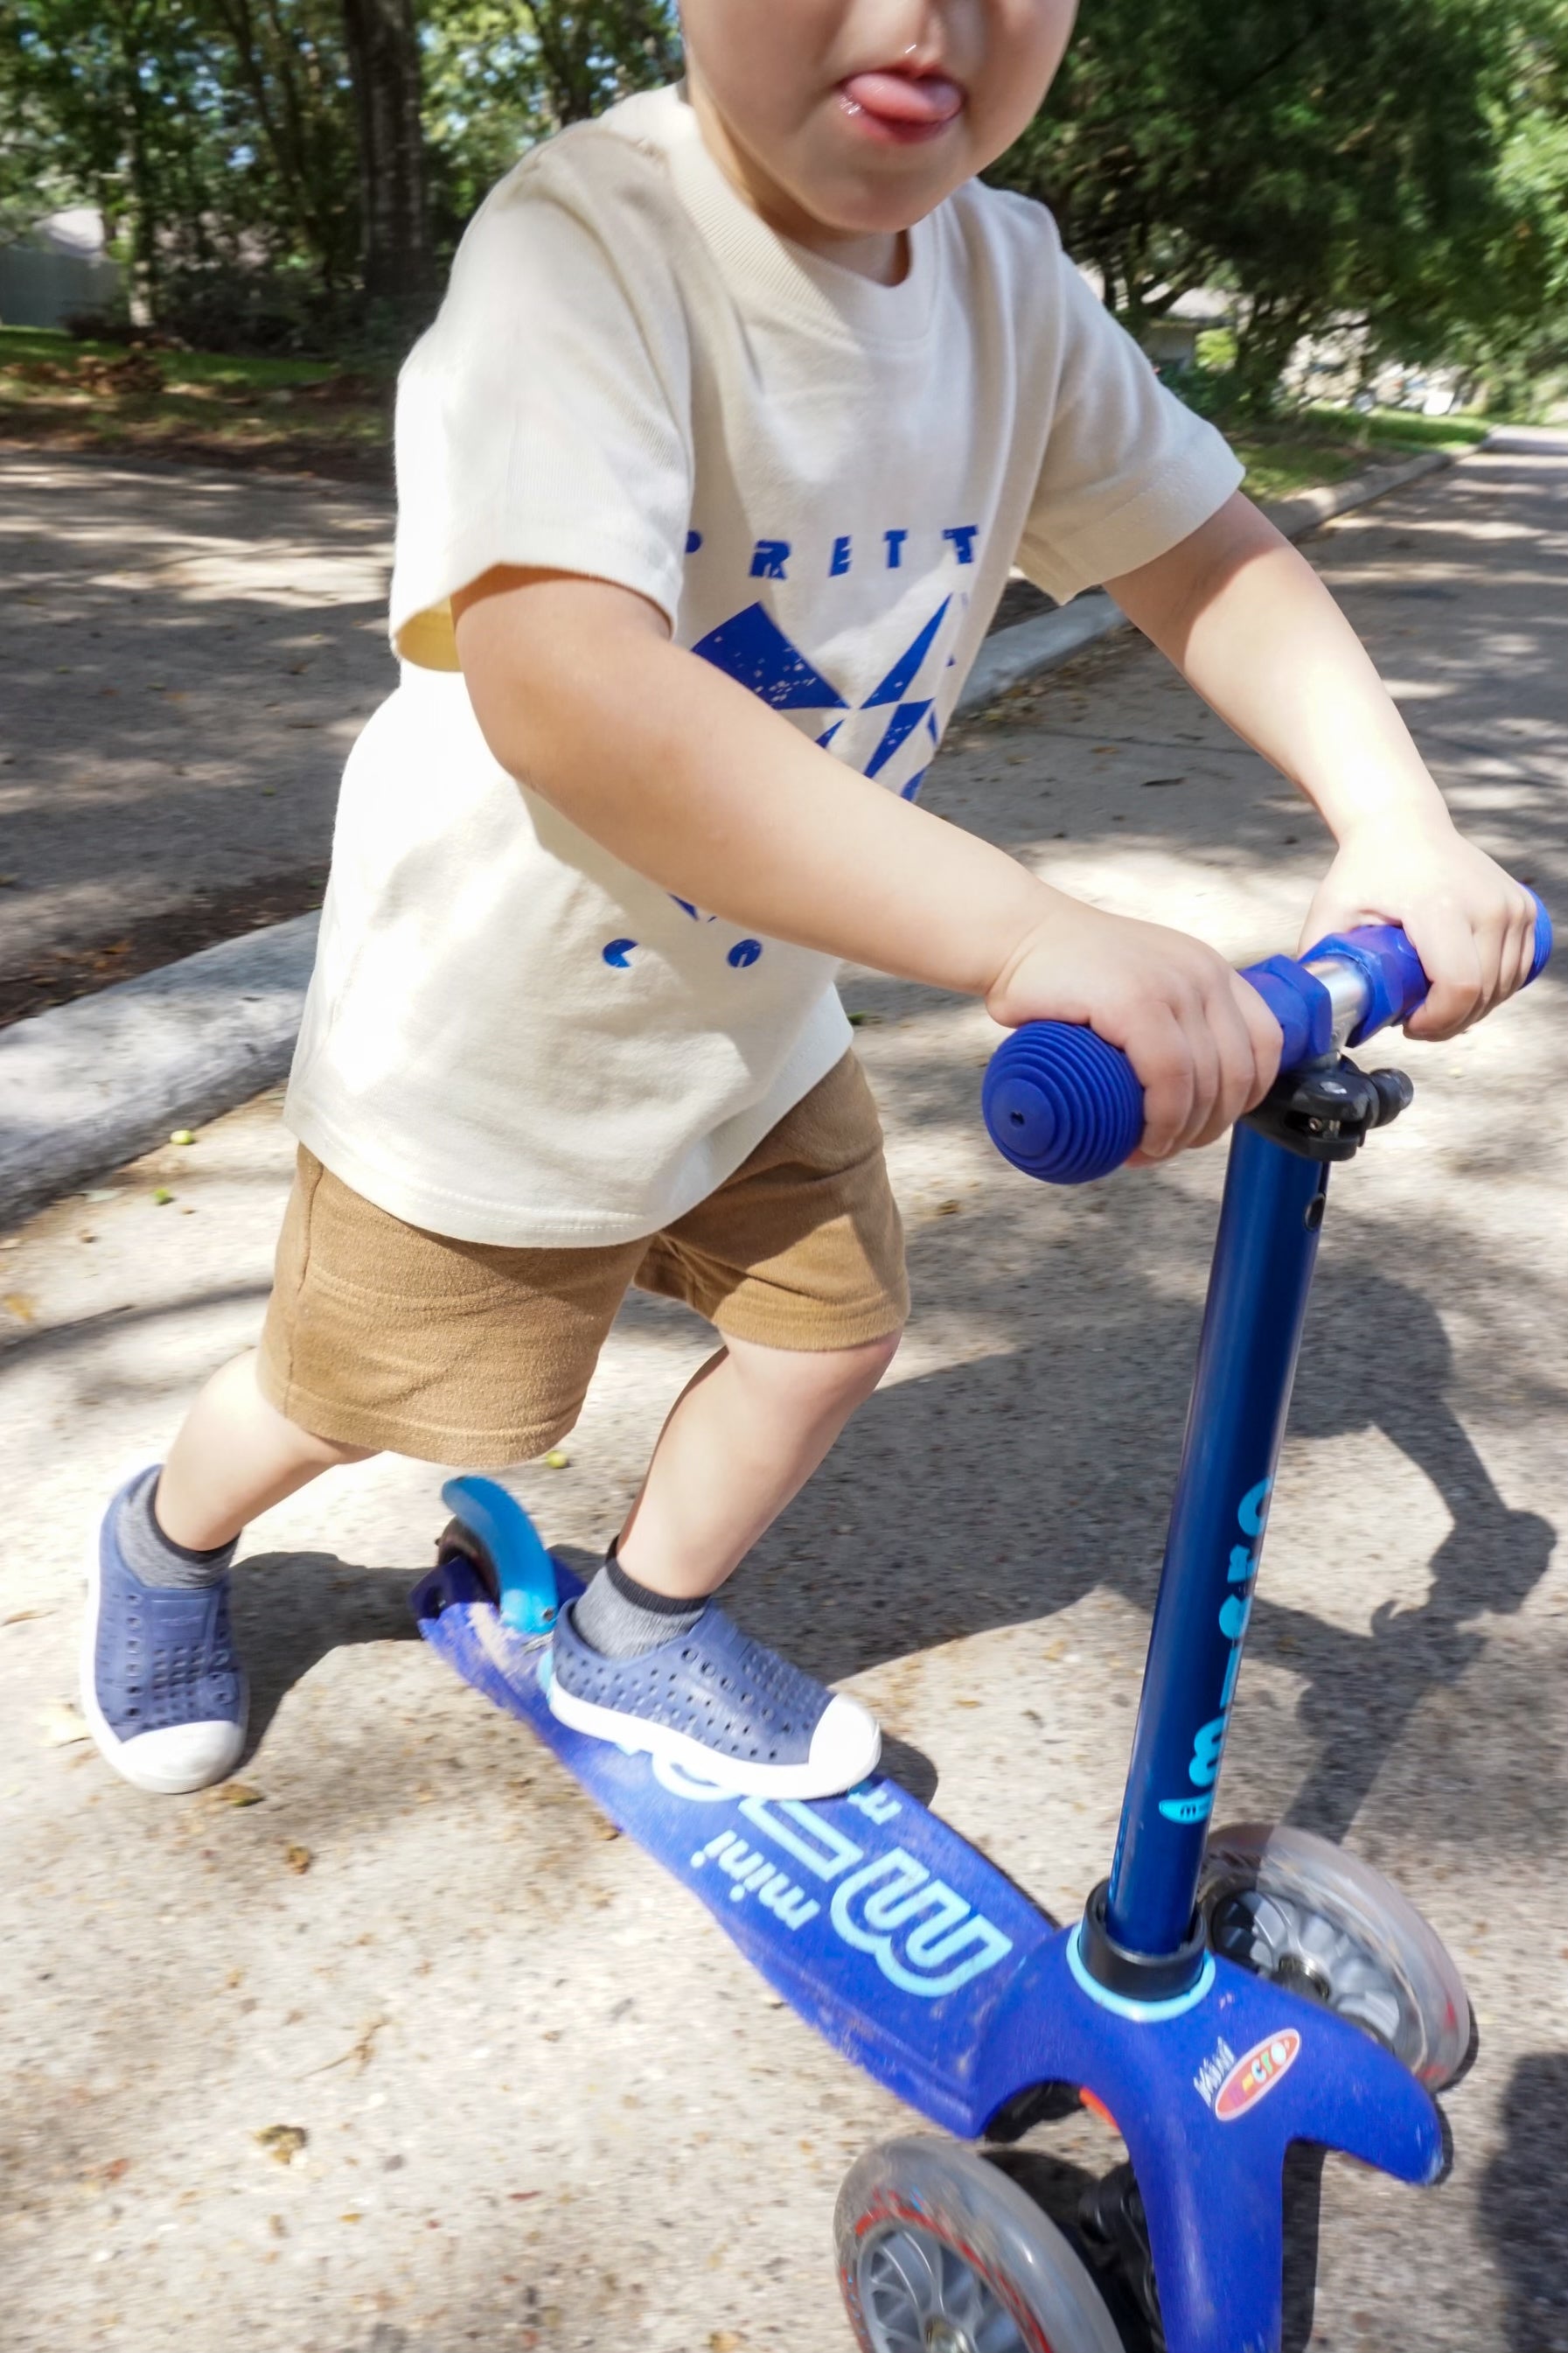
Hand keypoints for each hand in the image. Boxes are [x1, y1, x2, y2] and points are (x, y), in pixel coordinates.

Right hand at [986, 900, 1281, 1161]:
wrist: (1014, 936)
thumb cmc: (1064, 973)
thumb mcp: (1136, 983)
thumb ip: (1167, 1014)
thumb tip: (1185, 1083)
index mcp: (1210, 971)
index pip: (1266, 1042)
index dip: (1250, 1096)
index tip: (1210, 1123)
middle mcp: (1202, 974)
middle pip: (1237, 1073)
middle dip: (1208, 1128)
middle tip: (1164, 1148)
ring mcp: (1172, 984)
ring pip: (1206, 1082)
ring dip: (1183, 1134)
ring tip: (1147, 1152)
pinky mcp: (1136, 1000)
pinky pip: (1170, 1077)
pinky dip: (1164, 1120)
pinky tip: (1145, 1140)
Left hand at [1298, 816, 1537, 1040]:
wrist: (1404, 823)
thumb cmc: (1365, 869)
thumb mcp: (1332, 910)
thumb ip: (1320, 958)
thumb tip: (1315, 1008)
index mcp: (1440, 907)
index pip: (1458, 986)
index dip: (1436, 1022)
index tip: (1408, 1025)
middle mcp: (1486, 905)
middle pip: (1483, 994)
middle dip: (1450, 1022)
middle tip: (1417, 1021)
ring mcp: (1511, 905)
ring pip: (1505, 987)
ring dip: (1473, 1010)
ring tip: (1437, 1006)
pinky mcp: (1524, 907)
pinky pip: (1520, 969)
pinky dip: (1496, 990)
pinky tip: (1464, 991)